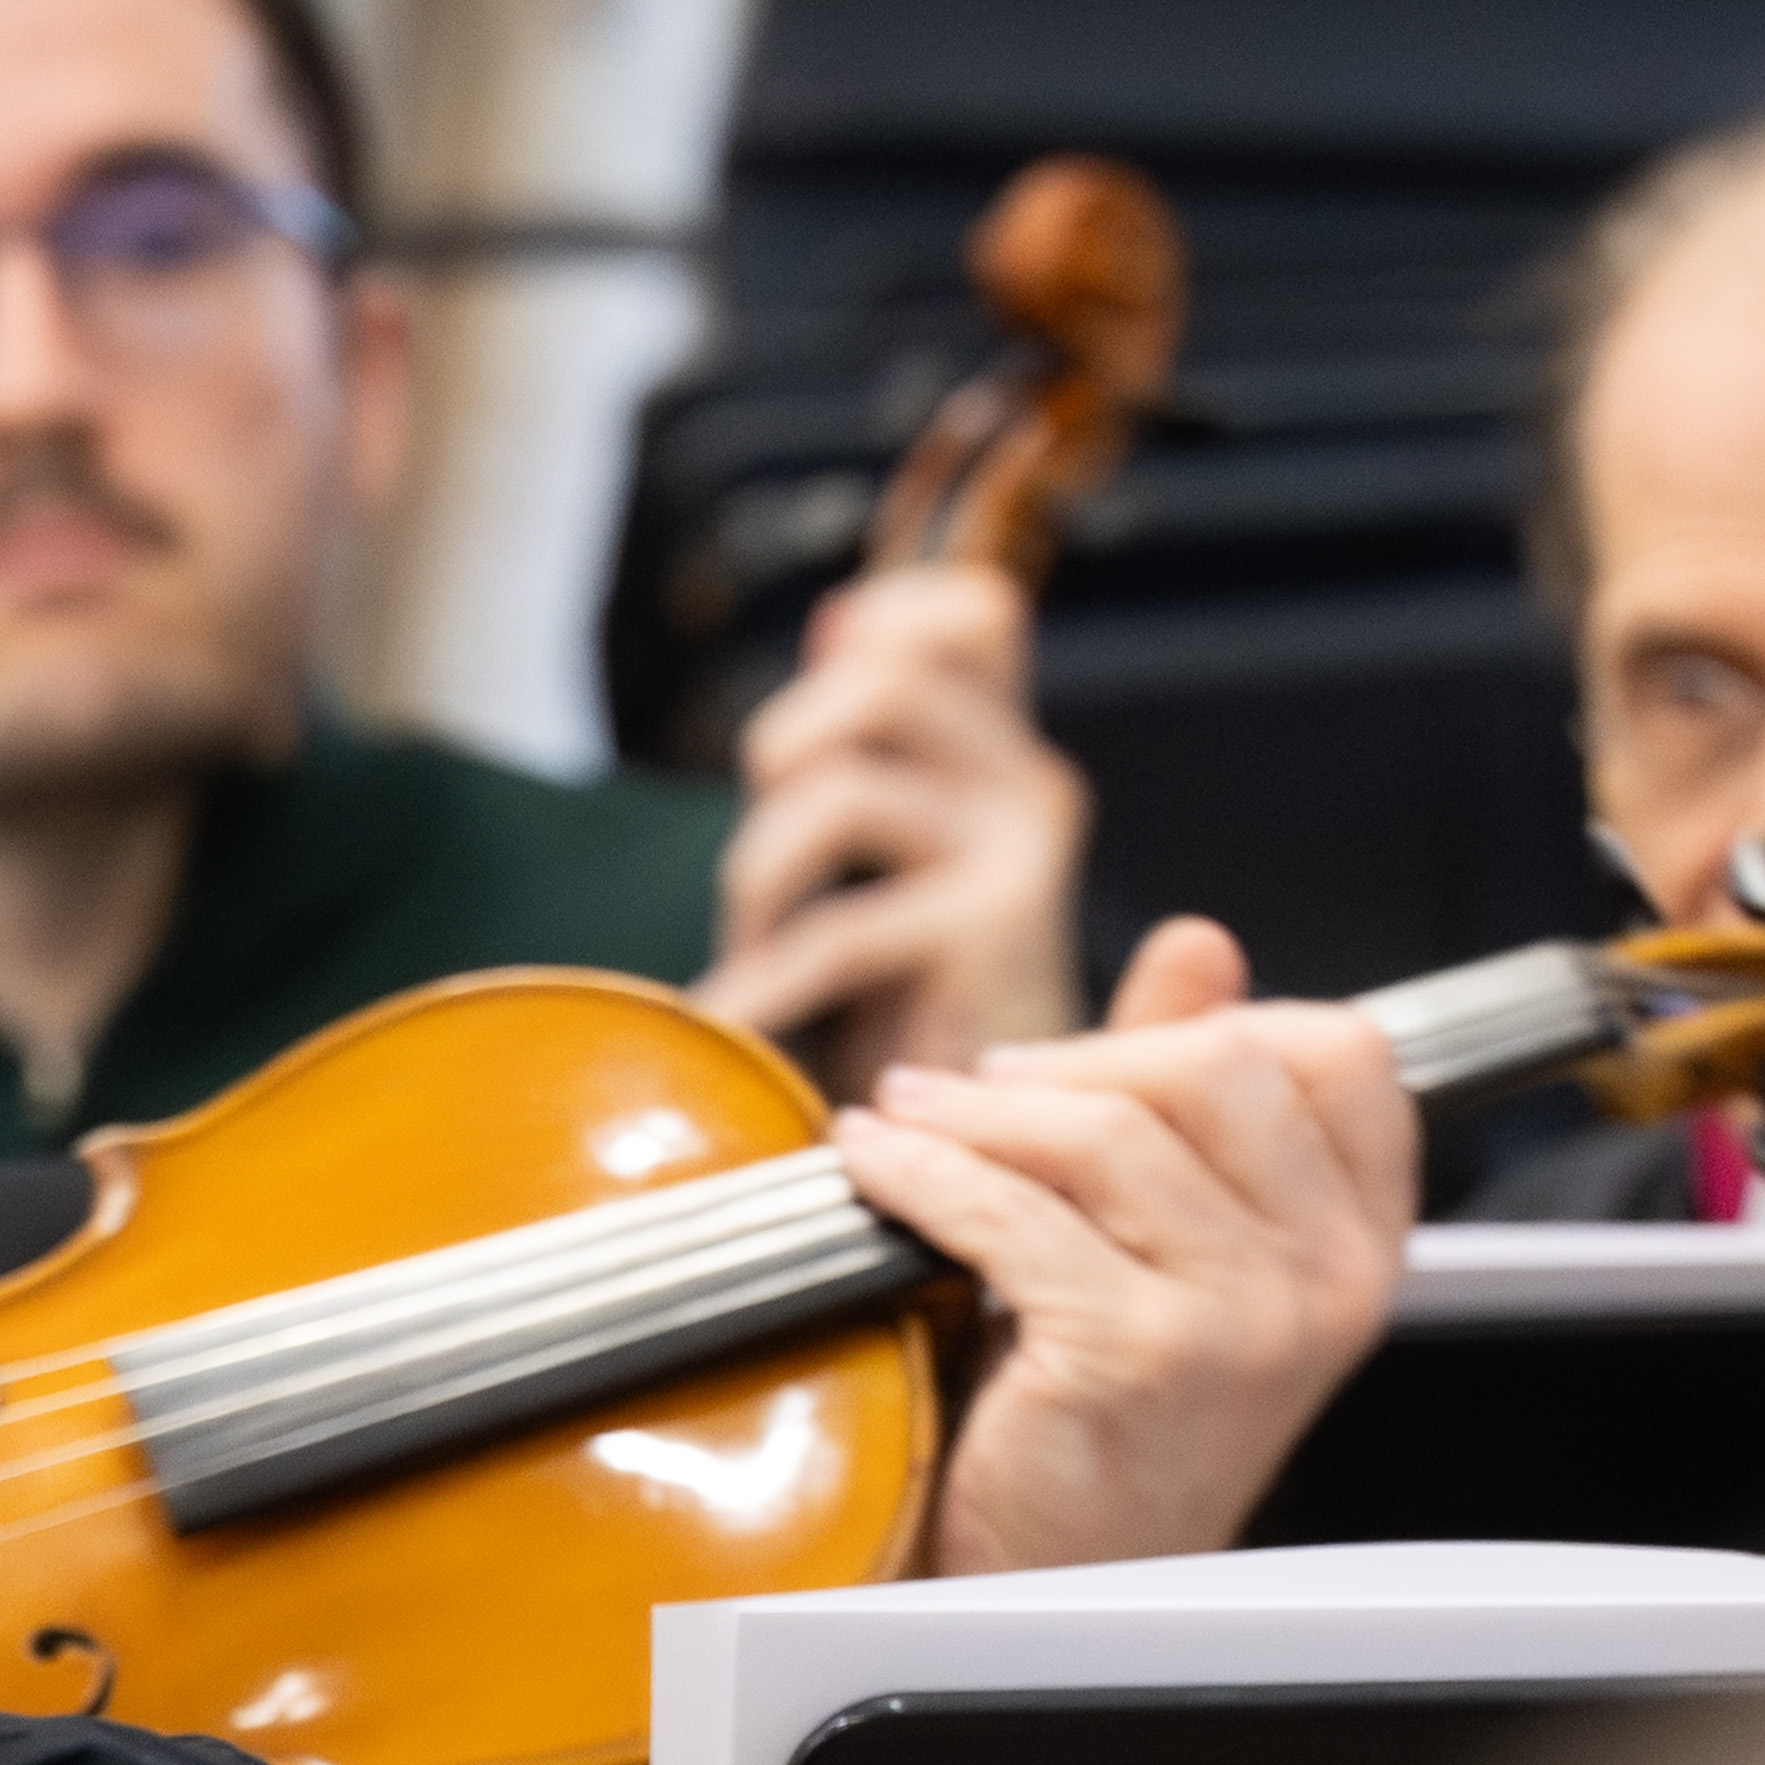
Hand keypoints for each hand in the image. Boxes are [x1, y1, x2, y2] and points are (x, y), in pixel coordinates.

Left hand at [698, 561, 1090, 1079]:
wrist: (999, 1150)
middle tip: (763, 857)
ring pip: (843, 794)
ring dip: (761, 872)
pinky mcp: (991, 943)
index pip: (971, 617)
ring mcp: (1019, 860)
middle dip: (781, 753)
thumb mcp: (895, 859)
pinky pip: (843, 932)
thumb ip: (870, 746)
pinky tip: (733, 1020)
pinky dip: (763, 981)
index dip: (889, 622)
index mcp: (1006, 758)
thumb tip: (841, 614)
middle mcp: (1031, 788)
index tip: (826, 671)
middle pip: (881, 682)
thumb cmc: (921, 1009)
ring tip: (753, 948)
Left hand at [851, 917, 1415, 1579]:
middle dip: (1076, 1057)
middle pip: (1220, 1068)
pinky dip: (923, 1172)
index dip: (1218, 1026)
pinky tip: (874, 1168)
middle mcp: (1328, 1282)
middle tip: (974, 1081)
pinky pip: (1016, 1213)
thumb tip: (1200, 944)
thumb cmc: (1104, 1420)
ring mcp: (1244, 1322)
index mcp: (1359, 1246)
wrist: (1051, 1589)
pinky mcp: (1138, 1358)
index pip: (1343, 1058)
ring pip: (1108, 1132)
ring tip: (903, 1116)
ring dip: (975, 1108)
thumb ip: (1184, 1098)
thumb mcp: (1165, 1243)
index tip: (1103, 1058)